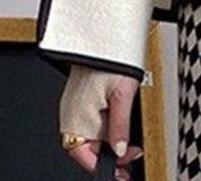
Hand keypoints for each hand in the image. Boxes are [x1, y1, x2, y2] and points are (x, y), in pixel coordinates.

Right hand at [59, 65, 143, 179]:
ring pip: (89, 135)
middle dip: (109, 156)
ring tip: (128, 142)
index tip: (120, 171)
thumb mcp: (123, 94)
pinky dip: (102, 126)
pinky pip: (88, 120)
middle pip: (88, 148)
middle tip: (129, 158)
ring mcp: (72, 106)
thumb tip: (120, 151)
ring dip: (107, 141)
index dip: (104, 166)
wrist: (103, 34)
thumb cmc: (111, 58)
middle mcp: (70, 114)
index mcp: (77, 117)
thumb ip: (120, 126)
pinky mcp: (77, 97)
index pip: (85, 156)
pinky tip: (116, 122)